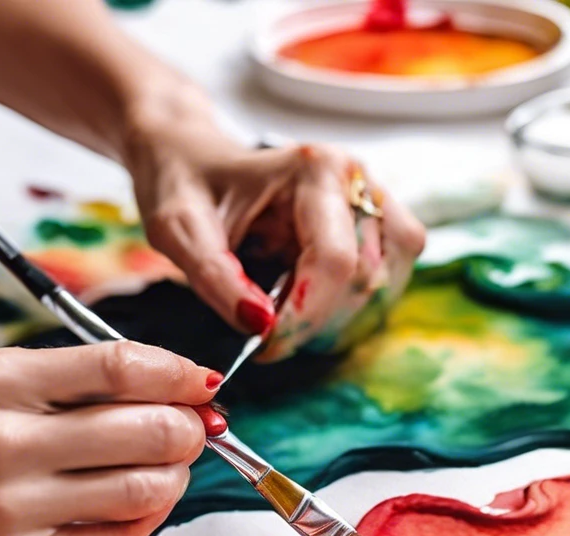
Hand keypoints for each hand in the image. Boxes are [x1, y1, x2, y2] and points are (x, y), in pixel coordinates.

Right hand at [0, 342, 218, 535]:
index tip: (203, 382)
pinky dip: (146, 516)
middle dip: (189, 429)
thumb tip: (178, 389)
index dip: (180, 374)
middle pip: (148, 431)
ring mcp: (14, 507)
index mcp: (0, 381)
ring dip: (175, 475)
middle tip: (191, 428)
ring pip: (145, 489)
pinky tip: (135, 500)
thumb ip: (78, 380)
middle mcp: (7, 442)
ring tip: (163, 466)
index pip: (121, 367)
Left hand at [124, 98, 425, 361]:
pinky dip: (356, 308)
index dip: (305, 316)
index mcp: (314, 170)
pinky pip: (390, 277)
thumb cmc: (184, 182)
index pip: (335, 261)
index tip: (265, 344)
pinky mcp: (375, 224)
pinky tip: (314, 311)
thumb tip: (260, 324)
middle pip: (367, 276)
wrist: (190, 157)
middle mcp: (355, 179)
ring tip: (293, 323)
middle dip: (320, 322)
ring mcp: (371, 200)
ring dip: (343, 318)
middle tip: (270, 337)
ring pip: (388, 281)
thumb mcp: (179, 229)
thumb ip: (217, 276)